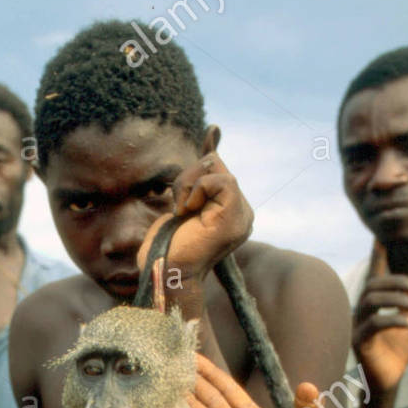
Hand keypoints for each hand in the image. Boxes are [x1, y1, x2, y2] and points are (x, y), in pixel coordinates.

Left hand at [137, 154, 252, 282]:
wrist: (165, 273)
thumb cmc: (168, 245)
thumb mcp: (183, 202)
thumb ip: (198, 176)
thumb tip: (214, 135)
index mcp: (231, 211)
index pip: (218, 168)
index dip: (201, 163)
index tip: (199, 159)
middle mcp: (242, 214)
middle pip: (216, 163)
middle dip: (187, 178)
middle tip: (178, 209)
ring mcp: (242, 216)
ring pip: (217, 167)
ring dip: (187, 184)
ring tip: (181, 212)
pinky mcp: (235, 217)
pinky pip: (222, 180)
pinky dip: (197, 189)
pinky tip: (188, 212)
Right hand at [352, 242, 407, 396]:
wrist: (387, 381)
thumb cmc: (396, 350)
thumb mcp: (407, 320)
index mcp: (371, 304)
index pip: (373, 274)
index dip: (376, 254)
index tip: (381, 236)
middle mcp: (360, 311)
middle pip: (373, 284)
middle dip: (398, 282)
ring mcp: (356, 326)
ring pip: (371, 300)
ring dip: (398, 299)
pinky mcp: (358, 342)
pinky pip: (374, 324)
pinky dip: (395, 320)